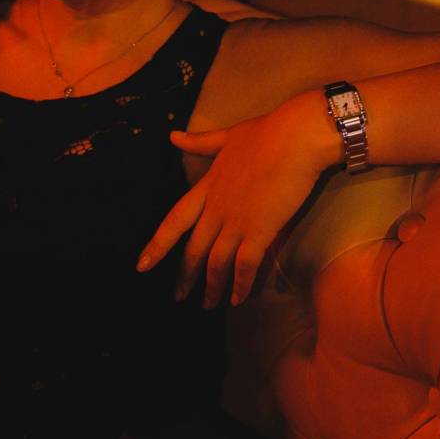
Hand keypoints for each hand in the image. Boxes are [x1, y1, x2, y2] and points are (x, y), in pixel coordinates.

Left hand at [134, 98, 333, 307]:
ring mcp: (237, 220)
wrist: (298, 136)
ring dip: (211, 287)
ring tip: (207, 306)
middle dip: (185, 276)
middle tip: (178, 297)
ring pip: (216, 262)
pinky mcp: (261, 229)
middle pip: (193, 249)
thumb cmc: (267, 132)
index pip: (174, 221)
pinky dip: (240, 285)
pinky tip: (238, 299)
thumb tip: (172, 136)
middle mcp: (216, 207)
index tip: (141, 265)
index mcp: (207, 186)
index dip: (157, 245)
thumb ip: (199, 142)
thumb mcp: (227, 136)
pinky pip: (246, 265)